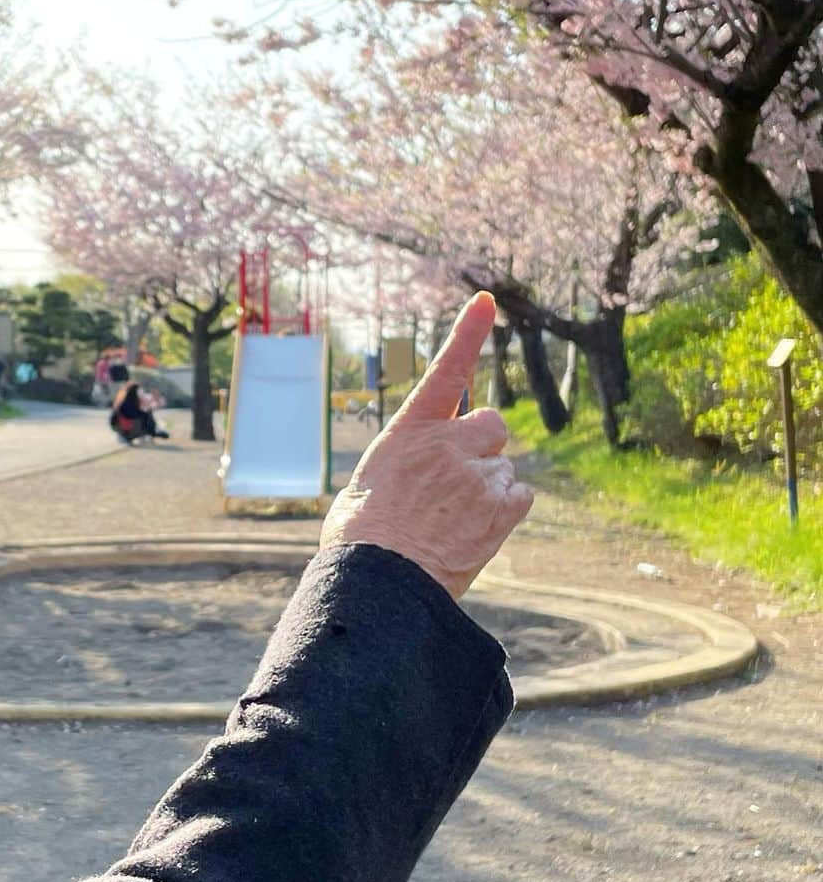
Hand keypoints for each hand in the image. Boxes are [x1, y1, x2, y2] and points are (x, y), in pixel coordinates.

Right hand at [321, 292, 532, 597]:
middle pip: (492, 426)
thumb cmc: (361, 540)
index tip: (487, 301)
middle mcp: (448, 443)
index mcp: (409, 432)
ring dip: (487, 489)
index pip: (444, 371)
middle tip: (457, 481)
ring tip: (452, 522)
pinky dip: (505, 511)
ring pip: (502, 469)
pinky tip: (475, 531)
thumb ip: (407, 465)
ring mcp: (477, 473)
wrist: (381, 581)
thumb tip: (420, 478)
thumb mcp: (370, 487)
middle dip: (482, 447)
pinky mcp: (501, 507)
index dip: (468, 333)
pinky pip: (520, 496)